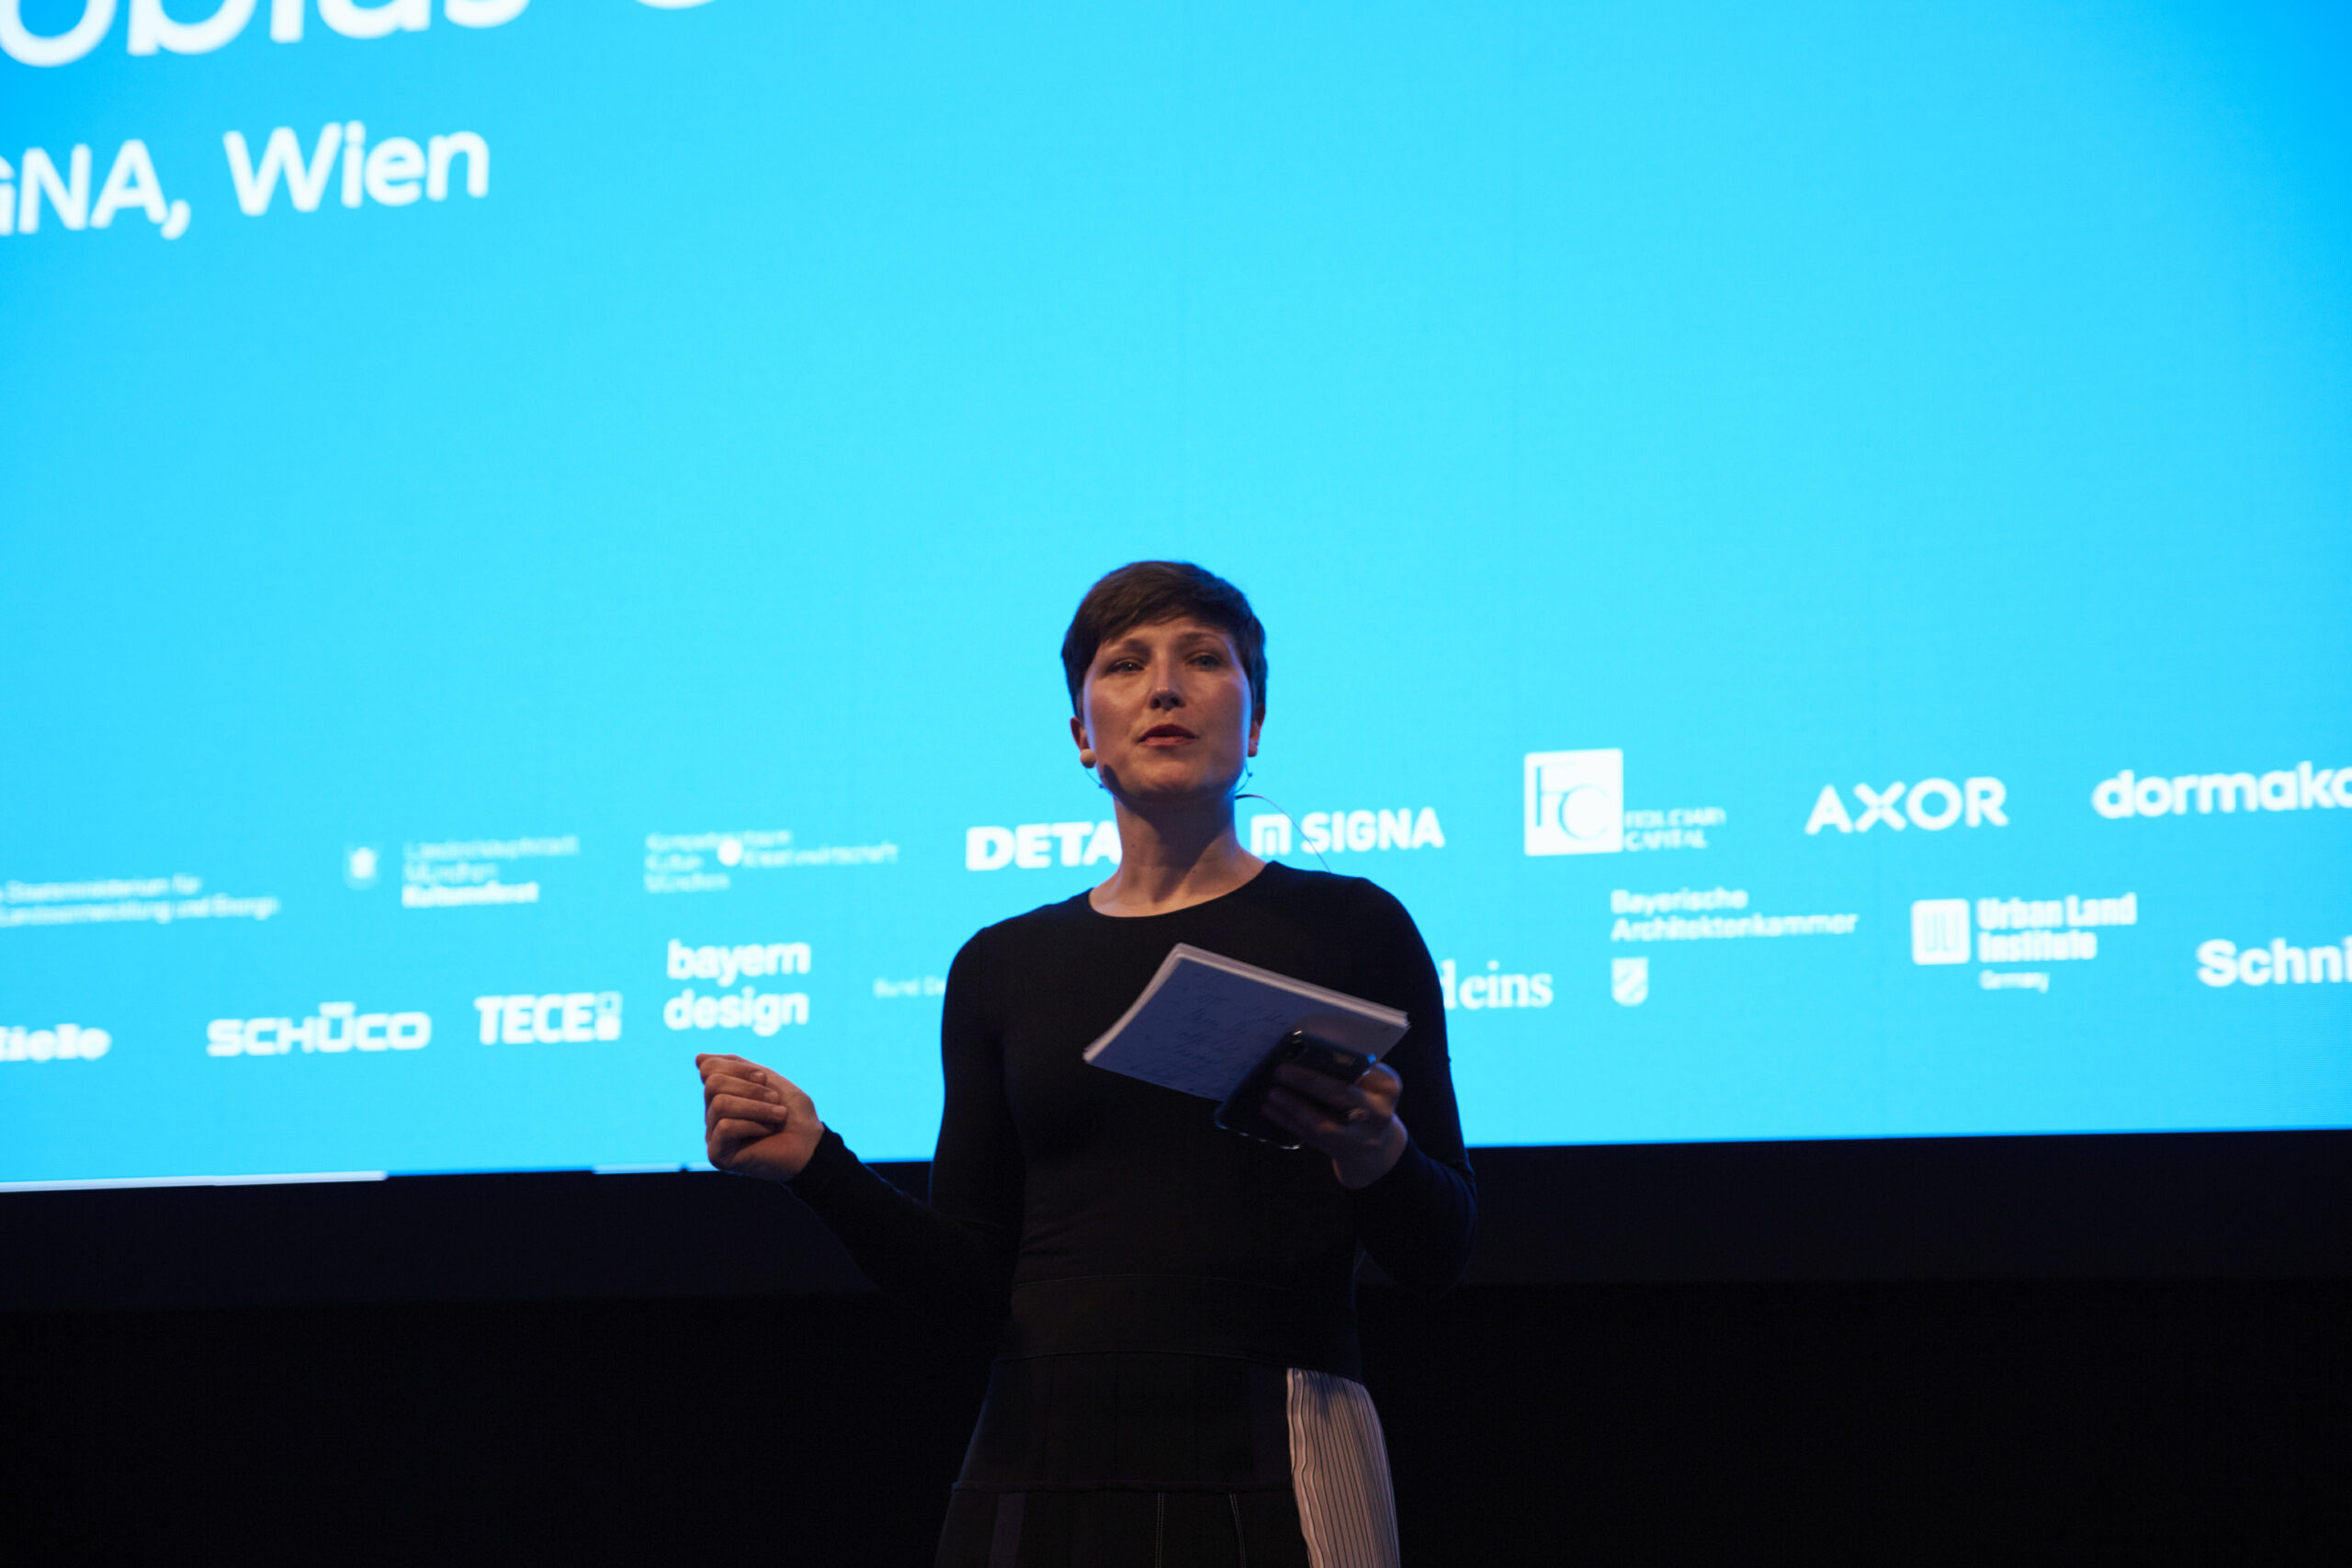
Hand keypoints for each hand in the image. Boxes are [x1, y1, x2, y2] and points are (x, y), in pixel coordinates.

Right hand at [697, 1053, 824, 1180]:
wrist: (811, 1144)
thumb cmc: (793, 1113)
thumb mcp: (767, 1080)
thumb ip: (735, 1067)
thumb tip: (698, 1058)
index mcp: (723, 1094)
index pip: (709, 1069)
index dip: (738, 1068)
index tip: (763, 1078)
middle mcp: (713, 1114)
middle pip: (713, 1084)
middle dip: (750, 1088)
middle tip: (775, 1099)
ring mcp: (713, 1135)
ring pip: (720, 1104)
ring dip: (757, 1107)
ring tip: (778, 1116)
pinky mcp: (717, 1155)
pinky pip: (725, 1127)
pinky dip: (753, 1125)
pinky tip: (767, 1132)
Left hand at [1261, 1060, 1408, 1188]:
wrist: (1376, 1146)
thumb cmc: (1366, 1102)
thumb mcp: (1370, 1083)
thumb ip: (1347, 1069)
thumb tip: (1304, 1047)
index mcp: (1388, 1086)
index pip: (1360, 1069)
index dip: (1332, 1061)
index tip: (1305, 1048)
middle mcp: (1379, 1113)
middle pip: (1342, 1096)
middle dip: (1308, 1082)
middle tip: (1280, 1071)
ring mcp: (1361, 1137)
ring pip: (1323, 1124)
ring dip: (1293, 1107)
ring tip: (1271, 1093)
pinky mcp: (1341, 1151)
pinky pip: (1310, 1136)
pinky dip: (1288, 1121)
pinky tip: (1270, 1109)